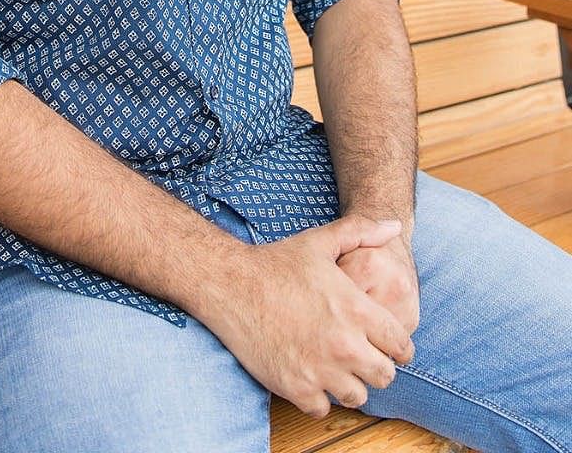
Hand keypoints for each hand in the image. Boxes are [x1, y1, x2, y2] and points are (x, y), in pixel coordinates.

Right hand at [202, 215, 414, 417]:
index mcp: (356, 309)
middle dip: (376, 366)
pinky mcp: (295, 388)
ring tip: (335, 367)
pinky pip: (323, 408)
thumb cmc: (277, 262)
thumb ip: (361, 231)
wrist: (232, 285)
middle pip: (385, 376)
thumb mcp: (321, 241)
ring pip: (357, 397)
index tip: (386, 344)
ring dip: (350, 384)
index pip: (400, 345)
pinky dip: (319, 397)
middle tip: (360, 356)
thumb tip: (393, 224)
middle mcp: (344, 344)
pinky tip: (310, 375)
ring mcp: (320, 370)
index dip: (397, 346)